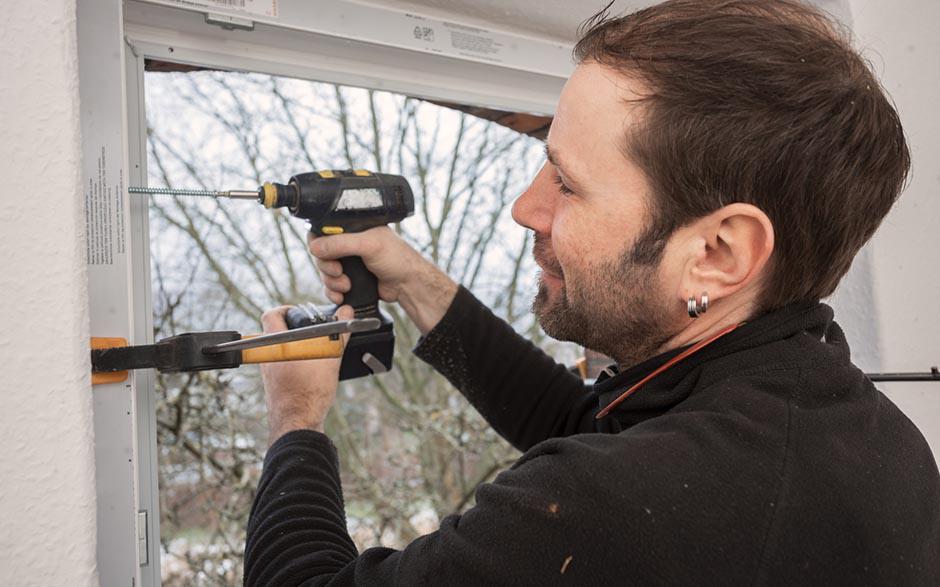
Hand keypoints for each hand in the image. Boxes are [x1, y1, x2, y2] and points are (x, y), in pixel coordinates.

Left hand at [259, 304, 353, 444]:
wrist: (298, 424)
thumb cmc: (309, 391)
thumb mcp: (329, 356)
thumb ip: (339, 332)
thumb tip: (347, 311)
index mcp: (274, 344)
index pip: (272, 314)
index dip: (287, 309)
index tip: (302, 313)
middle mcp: (267, 357)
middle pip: (277, 332)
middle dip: (298, 329)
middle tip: (316, 332)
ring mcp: (268, 373)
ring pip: (282, 350)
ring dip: (299, 347)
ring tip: (318, 353)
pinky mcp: (274, 386)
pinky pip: (283, 366)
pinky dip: (297, 363)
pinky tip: (313, 372)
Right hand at [309, 226, 458, 334]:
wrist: (408, 285)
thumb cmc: (397, 259)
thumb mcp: (369, 245)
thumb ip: (341, 243)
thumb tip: (315, 247)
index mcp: (353, 228)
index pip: (324, 231)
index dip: (319, 243)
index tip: (325, 254)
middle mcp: (349, 244)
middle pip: (321, 254)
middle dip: (327, 266)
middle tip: (339, 271)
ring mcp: (349, 262)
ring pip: (324, 272)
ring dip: (331, 281)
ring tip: (347, 285)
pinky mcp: (350, 279)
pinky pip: (330, 286)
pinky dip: (332, 292)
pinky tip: (342, 295)